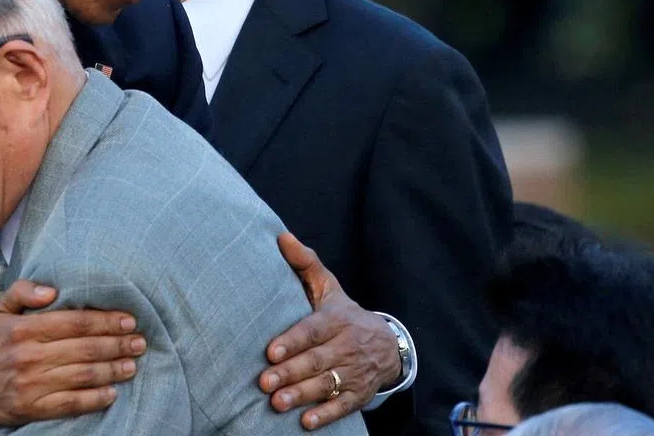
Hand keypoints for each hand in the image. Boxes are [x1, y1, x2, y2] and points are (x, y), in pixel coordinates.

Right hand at [0, 279, 145, 424]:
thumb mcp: (0, 309)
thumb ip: (25, 291)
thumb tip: (54, 289)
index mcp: (25, 328)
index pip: (74, 322)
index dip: (105, 320)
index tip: (128, 320)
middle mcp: (30, 355)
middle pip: (84, 348)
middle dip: (117, 344)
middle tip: (139, 341)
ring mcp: (32, 384)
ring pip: (82, 376)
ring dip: (112, 370)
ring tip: (132, 364)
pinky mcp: (32, 408)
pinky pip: (70, 404)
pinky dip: (94, 398)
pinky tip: (112, 392)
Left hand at [259, 234, 401, 429]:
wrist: (388, 343)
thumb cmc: (344, 314)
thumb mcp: (329, 287)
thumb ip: (305, 264)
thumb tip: (281, 236)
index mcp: (336, 319)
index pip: (313, 330)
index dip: (292, 341)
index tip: (270, 352)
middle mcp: (347, 346)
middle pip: (316, 360)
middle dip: (290, 372)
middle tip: (265, 382)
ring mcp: (354, 372)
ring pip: (327, 384)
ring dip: (302, 395)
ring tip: (277, 402)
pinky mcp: (359, 394)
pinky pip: (343, 406)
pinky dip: (326, 414)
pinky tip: (306, 422)